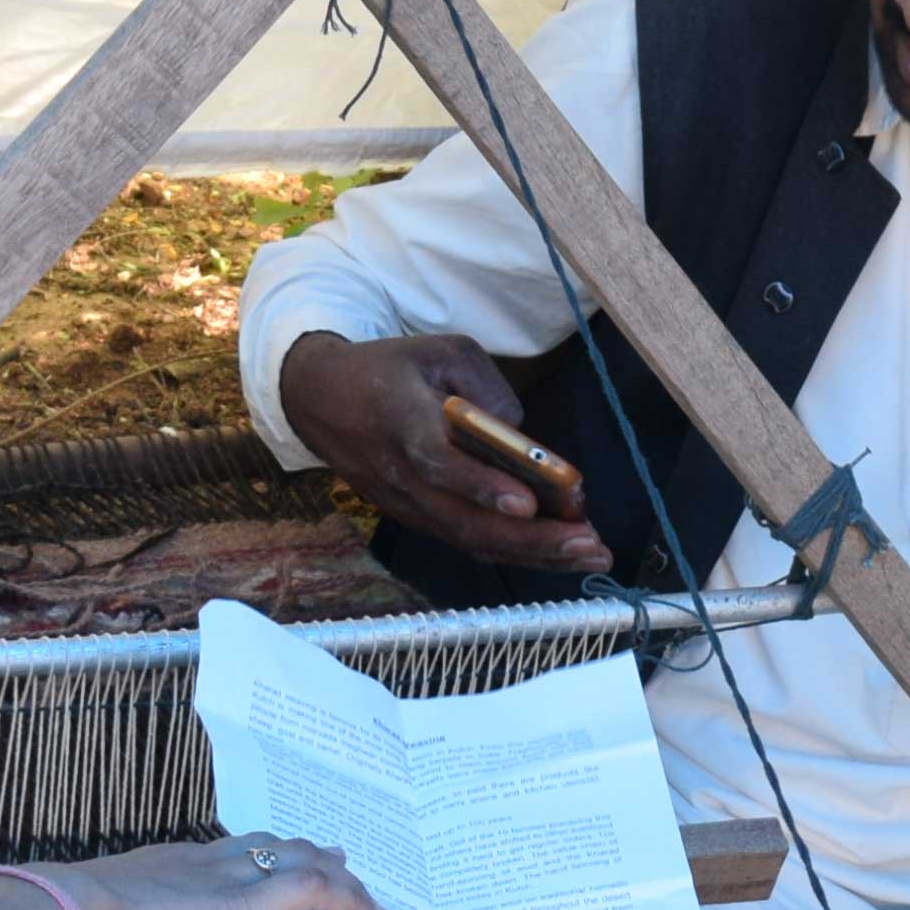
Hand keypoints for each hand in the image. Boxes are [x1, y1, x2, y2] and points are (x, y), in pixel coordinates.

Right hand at [0, 833, 386, 909]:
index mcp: (172, 871)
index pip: (231, 857)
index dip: (263, 861)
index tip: (283, 868)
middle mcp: (206, 864)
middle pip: (273, 847)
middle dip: (307, 854)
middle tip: (338, 861)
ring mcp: (230, 879)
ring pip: (303, 863)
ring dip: (339, 879)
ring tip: (368, 896)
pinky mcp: (247, 900)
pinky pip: (314, 890)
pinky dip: (347, 901)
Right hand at [282, 327, 609, 576]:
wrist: (319, 400)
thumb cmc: (389, 371)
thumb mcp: (439, 352)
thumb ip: (485, 387)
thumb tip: (522, 438)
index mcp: (401, 422)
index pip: (439, 463)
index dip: (481, 486)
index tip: (526, 503)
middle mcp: (402, 476)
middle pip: (466, 521)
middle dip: (533, 539)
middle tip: (590, 544)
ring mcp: (406, 505)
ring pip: (471, 540)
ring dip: (534, 554)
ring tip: (590, 556)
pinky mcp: (415, 519)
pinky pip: (467, 542)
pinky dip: (515, 552)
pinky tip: (559, 555)